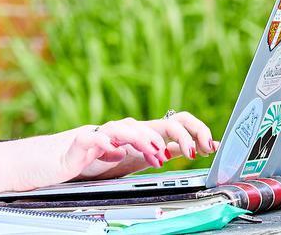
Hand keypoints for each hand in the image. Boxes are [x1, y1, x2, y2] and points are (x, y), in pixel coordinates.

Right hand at [75, 112, 220, 179]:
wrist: (72, 158)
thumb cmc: (109, 157)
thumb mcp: (146, 157)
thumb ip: (169, 151)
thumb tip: (198, 148)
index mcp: (147, 133)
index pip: (178, 123)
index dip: (196, 131)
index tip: (208, 147)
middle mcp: (132, 129)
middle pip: (164, 123)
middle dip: (182, 135)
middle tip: (191, 153)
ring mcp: (110, 133)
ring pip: (133, 129)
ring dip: (149, 142)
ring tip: (158, 157)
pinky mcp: (86, 141)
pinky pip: (99, 139)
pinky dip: (108, 146)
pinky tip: (115, 154)